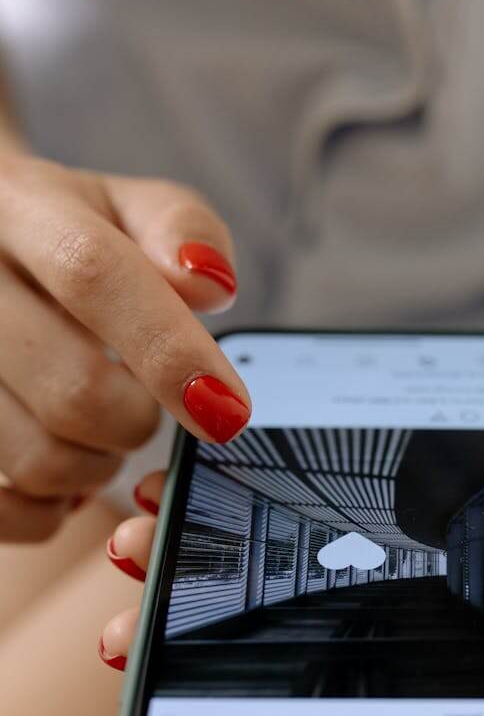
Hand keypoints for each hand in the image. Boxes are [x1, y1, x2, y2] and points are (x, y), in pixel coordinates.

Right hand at [0, 153, 249, 541]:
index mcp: (18, 206)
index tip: (229, 411)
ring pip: (40, 458)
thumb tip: (209, 287)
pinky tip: (64, 468)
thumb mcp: (125, 206)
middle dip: (139, 418)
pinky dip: (51, 510)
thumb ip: (182, 229)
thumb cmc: (70, 235)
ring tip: (101, 425)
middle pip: (74, 389)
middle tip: (144, 402)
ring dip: (99, 464)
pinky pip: (1, 509)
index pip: (91, 274)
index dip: (169, 349)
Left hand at [98, 273, 483, 714]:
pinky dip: (245, 486)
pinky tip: (188, 478)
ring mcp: (402, 531)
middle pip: (322, 625)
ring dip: (215, 554)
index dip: (303, 703)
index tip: (208, 696)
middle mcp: (436, 585)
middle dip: (223, 628)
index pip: (395, 685)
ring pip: (297, 557)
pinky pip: (305, 488)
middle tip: (130, 631)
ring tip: (139, 547)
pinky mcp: (380, 478)